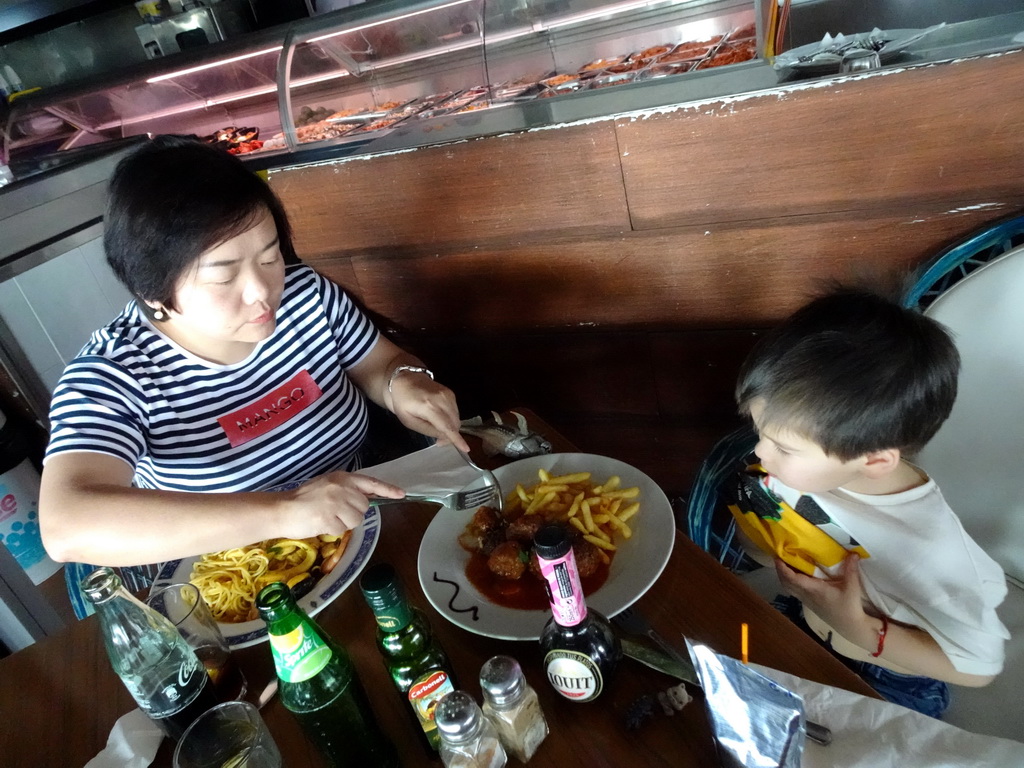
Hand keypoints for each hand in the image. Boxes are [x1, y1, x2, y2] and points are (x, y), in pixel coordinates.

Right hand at [281, 471, 404, 537]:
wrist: (281, 509)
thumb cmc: (303, 500)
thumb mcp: (326, 486)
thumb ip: (346, 490)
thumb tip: (366, 499)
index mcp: (341, 477)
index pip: (370, 482)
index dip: (387, 489)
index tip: (402, 494)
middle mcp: (341, 487)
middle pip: (364, 507)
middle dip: (353, 513)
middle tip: (333, 512)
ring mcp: (336, 502)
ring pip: (356, 520)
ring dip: (343, 523)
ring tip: (325, 517)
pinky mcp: (329, 518)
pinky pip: (342, 529)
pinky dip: (332, 530)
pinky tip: (320, 523)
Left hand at [389, 373, 470, 452]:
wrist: (405, 380)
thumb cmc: (403, 403)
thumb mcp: (409, 422)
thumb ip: (428, 430)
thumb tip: (445, 437)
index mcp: (429, 407)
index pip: (447, 426)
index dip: (457, 439)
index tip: (466, 449)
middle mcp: (442, 399)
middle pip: (455, 423)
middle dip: (450, 435)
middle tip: (438, 441)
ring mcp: (448, 394)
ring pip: (457, 418)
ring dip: (451, 427)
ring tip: (438, 429)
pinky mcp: (451, 393)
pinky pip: (456, 411)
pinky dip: (451, 418)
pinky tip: (441, 419)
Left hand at [775, 552, 873, 647]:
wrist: (851, 627)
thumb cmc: (850, 607)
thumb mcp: (852, 587)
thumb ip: (851, 569)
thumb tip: (853, 553)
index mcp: (814, 590)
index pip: (793, 579)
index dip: (783, 569)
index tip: (778, 557)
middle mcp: (807, 595)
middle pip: (786, 583)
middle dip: (780, 570)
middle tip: (779, 556)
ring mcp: (806, 601)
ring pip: (789, 588)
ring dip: (784, 576)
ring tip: (785, 563)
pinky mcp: (809, 604)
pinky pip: (794, 591)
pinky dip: (789, 582)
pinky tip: (795, 575)